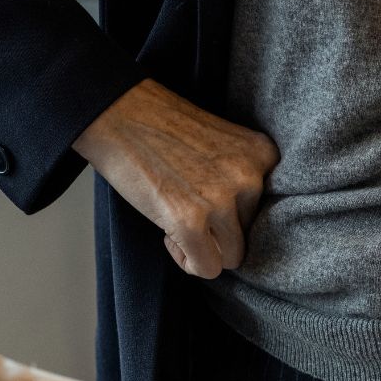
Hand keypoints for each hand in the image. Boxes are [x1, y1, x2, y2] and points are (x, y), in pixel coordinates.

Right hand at [73, 78, 278, 278]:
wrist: (114, 111)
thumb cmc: (162, 129)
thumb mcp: (223, 145)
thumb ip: (242, 178)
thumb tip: (247, 228)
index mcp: (263, 155)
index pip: (266, 209)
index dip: (233, 210)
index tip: (205, 195)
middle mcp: (251, 177)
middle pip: (250, 234)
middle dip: (218, 229)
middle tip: (185, 207)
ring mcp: (223, 200)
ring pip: (231, 256)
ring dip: (203, 246)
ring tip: (175, 218)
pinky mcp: (191, 221)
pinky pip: (207, 268)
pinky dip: (187, 260)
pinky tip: (168, 235)